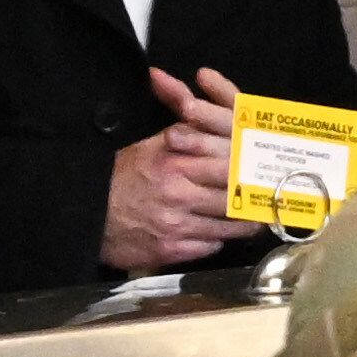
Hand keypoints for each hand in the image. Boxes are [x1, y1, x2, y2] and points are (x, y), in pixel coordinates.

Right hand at [103, 66, 246, 276]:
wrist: (85, 214)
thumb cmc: (120, 177)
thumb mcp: (149, 147)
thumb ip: (182, 131)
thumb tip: (200, 106)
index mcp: (175, 162)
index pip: (228, 165)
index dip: (251, 170)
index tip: (267, 171)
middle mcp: (179, 192)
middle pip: (234, 197)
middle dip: (254, 198)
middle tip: (271, 197)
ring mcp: (177, 224)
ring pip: (228, 227)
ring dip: (244, 224)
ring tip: (256, 219)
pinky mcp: (172, 250)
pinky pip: (210, 246)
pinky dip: (218, 240)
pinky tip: (222, 234)